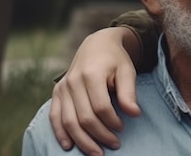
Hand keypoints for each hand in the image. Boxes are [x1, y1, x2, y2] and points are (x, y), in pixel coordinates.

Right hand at [49, 27, 141, 154]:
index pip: (101, 107)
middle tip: (114, 145)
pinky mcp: (57, 93)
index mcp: (92, 74)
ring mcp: (63, 88)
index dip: (112, 121)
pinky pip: (55, 116)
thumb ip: (129, 92)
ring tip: (97, 153)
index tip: (122, 128)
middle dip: (100, 135)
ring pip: (68, 121)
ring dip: (82, 140)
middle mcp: (73, 81)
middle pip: (84, 117)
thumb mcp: (127, 71)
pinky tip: (69, 145)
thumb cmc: (115, 60)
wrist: (96, 45)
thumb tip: (135, 114)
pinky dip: (60, 133)